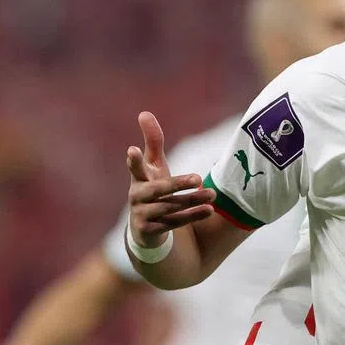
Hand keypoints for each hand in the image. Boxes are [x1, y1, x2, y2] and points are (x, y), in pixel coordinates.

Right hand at [127, 111, 215, 247]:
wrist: (145, 229)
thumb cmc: (152, 188)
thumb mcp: (154, 166)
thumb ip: (153, 142)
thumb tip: (144, 113)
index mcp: (139, 179)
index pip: (136, 168)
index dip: (134, 160)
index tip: (132, 150)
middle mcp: (138, 197)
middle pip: (159, 190)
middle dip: (178, 183)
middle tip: (198, 177)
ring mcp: (143, 215)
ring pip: (170, 207)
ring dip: (193, 200)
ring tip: (213, 194)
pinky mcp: (151, 231)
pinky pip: (174, 223)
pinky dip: (192, 216)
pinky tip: (209, 210)